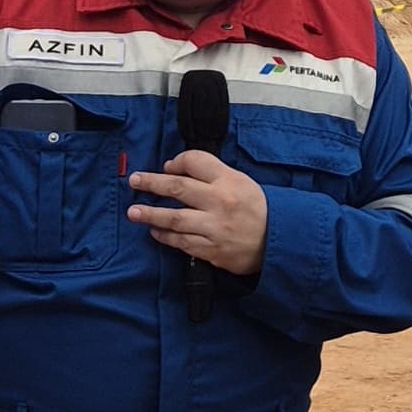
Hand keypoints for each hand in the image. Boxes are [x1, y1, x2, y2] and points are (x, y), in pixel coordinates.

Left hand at [127, 150, 268, 278]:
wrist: (278, 241)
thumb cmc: (256, 209)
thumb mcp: (240, 182)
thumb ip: (211, 174)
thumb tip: (175, 170)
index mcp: (228, 181)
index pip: (195, 162)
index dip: (177, 163)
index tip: (166, 167)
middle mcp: (220, 202)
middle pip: (177, 188)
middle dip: (151, 183)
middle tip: (134, 181)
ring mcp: (214, 228)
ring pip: (174, 219)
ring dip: (151, 214)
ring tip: (133, 212)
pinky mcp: (212, 250)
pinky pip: (182, 242)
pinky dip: (165, 236)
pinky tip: (155, 231)